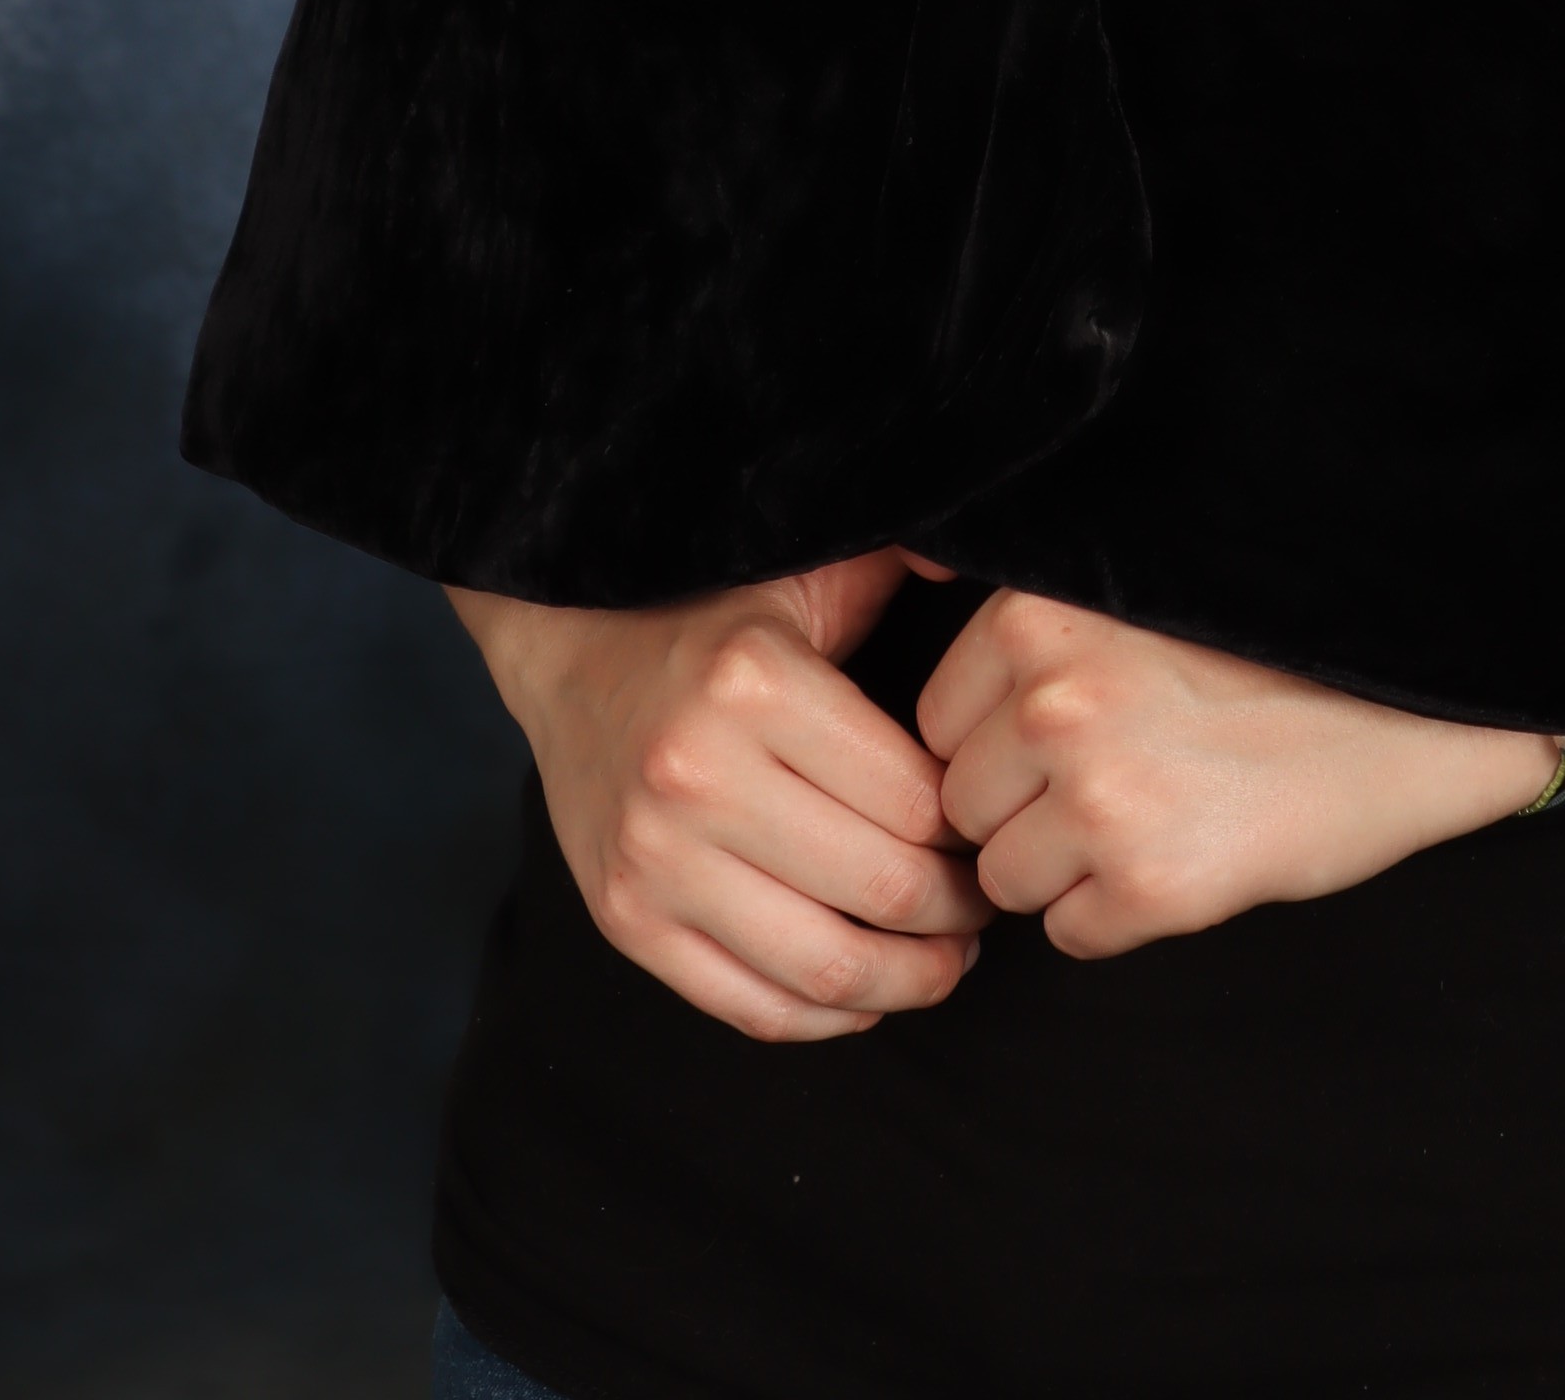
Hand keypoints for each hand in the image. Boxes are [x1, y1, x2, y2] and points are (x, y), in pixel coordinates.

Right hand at [448, 548, 988, 1044]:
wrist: (570, 653)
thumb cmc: (714, 616)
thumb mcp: (809, 570)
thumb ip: (904, 554)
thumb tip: (995, 547)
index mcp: (756, 684)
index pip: (915, 800)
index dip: (974, 831)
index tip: (993, 828)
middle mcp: (696, 775)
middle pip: (881, 889)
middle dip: (958, 913)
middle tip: (985, 903)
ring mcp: (654, 859)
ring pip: (824, 967)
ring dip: (907, 980)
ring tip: (944, 960)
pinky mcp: (624, 920)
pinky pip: (749, 1005)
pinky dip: (825, 1018)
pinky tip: (866, 991)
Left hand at [917, 589, 1553, 960]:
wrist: (1419, 720)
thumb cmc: (1284, 659)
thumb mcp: (1140, 605)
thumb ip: (1040, 635)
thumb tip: (934, 687)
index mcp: (1042, 615)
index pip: (940, 720)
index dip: (999, 744)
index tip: (1069, 738)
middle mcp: (1057, 700)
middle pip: (964, 804)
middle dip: (1024, 810)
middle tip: (1124, 780)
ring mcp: (1101, 796)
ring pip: (1006, 877)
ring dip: (1066, 867)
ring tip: (1160, 814)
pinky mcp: (1152, 885)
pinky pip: (1070, 933)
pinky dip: (1116, 916)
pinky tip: (1185, 858)